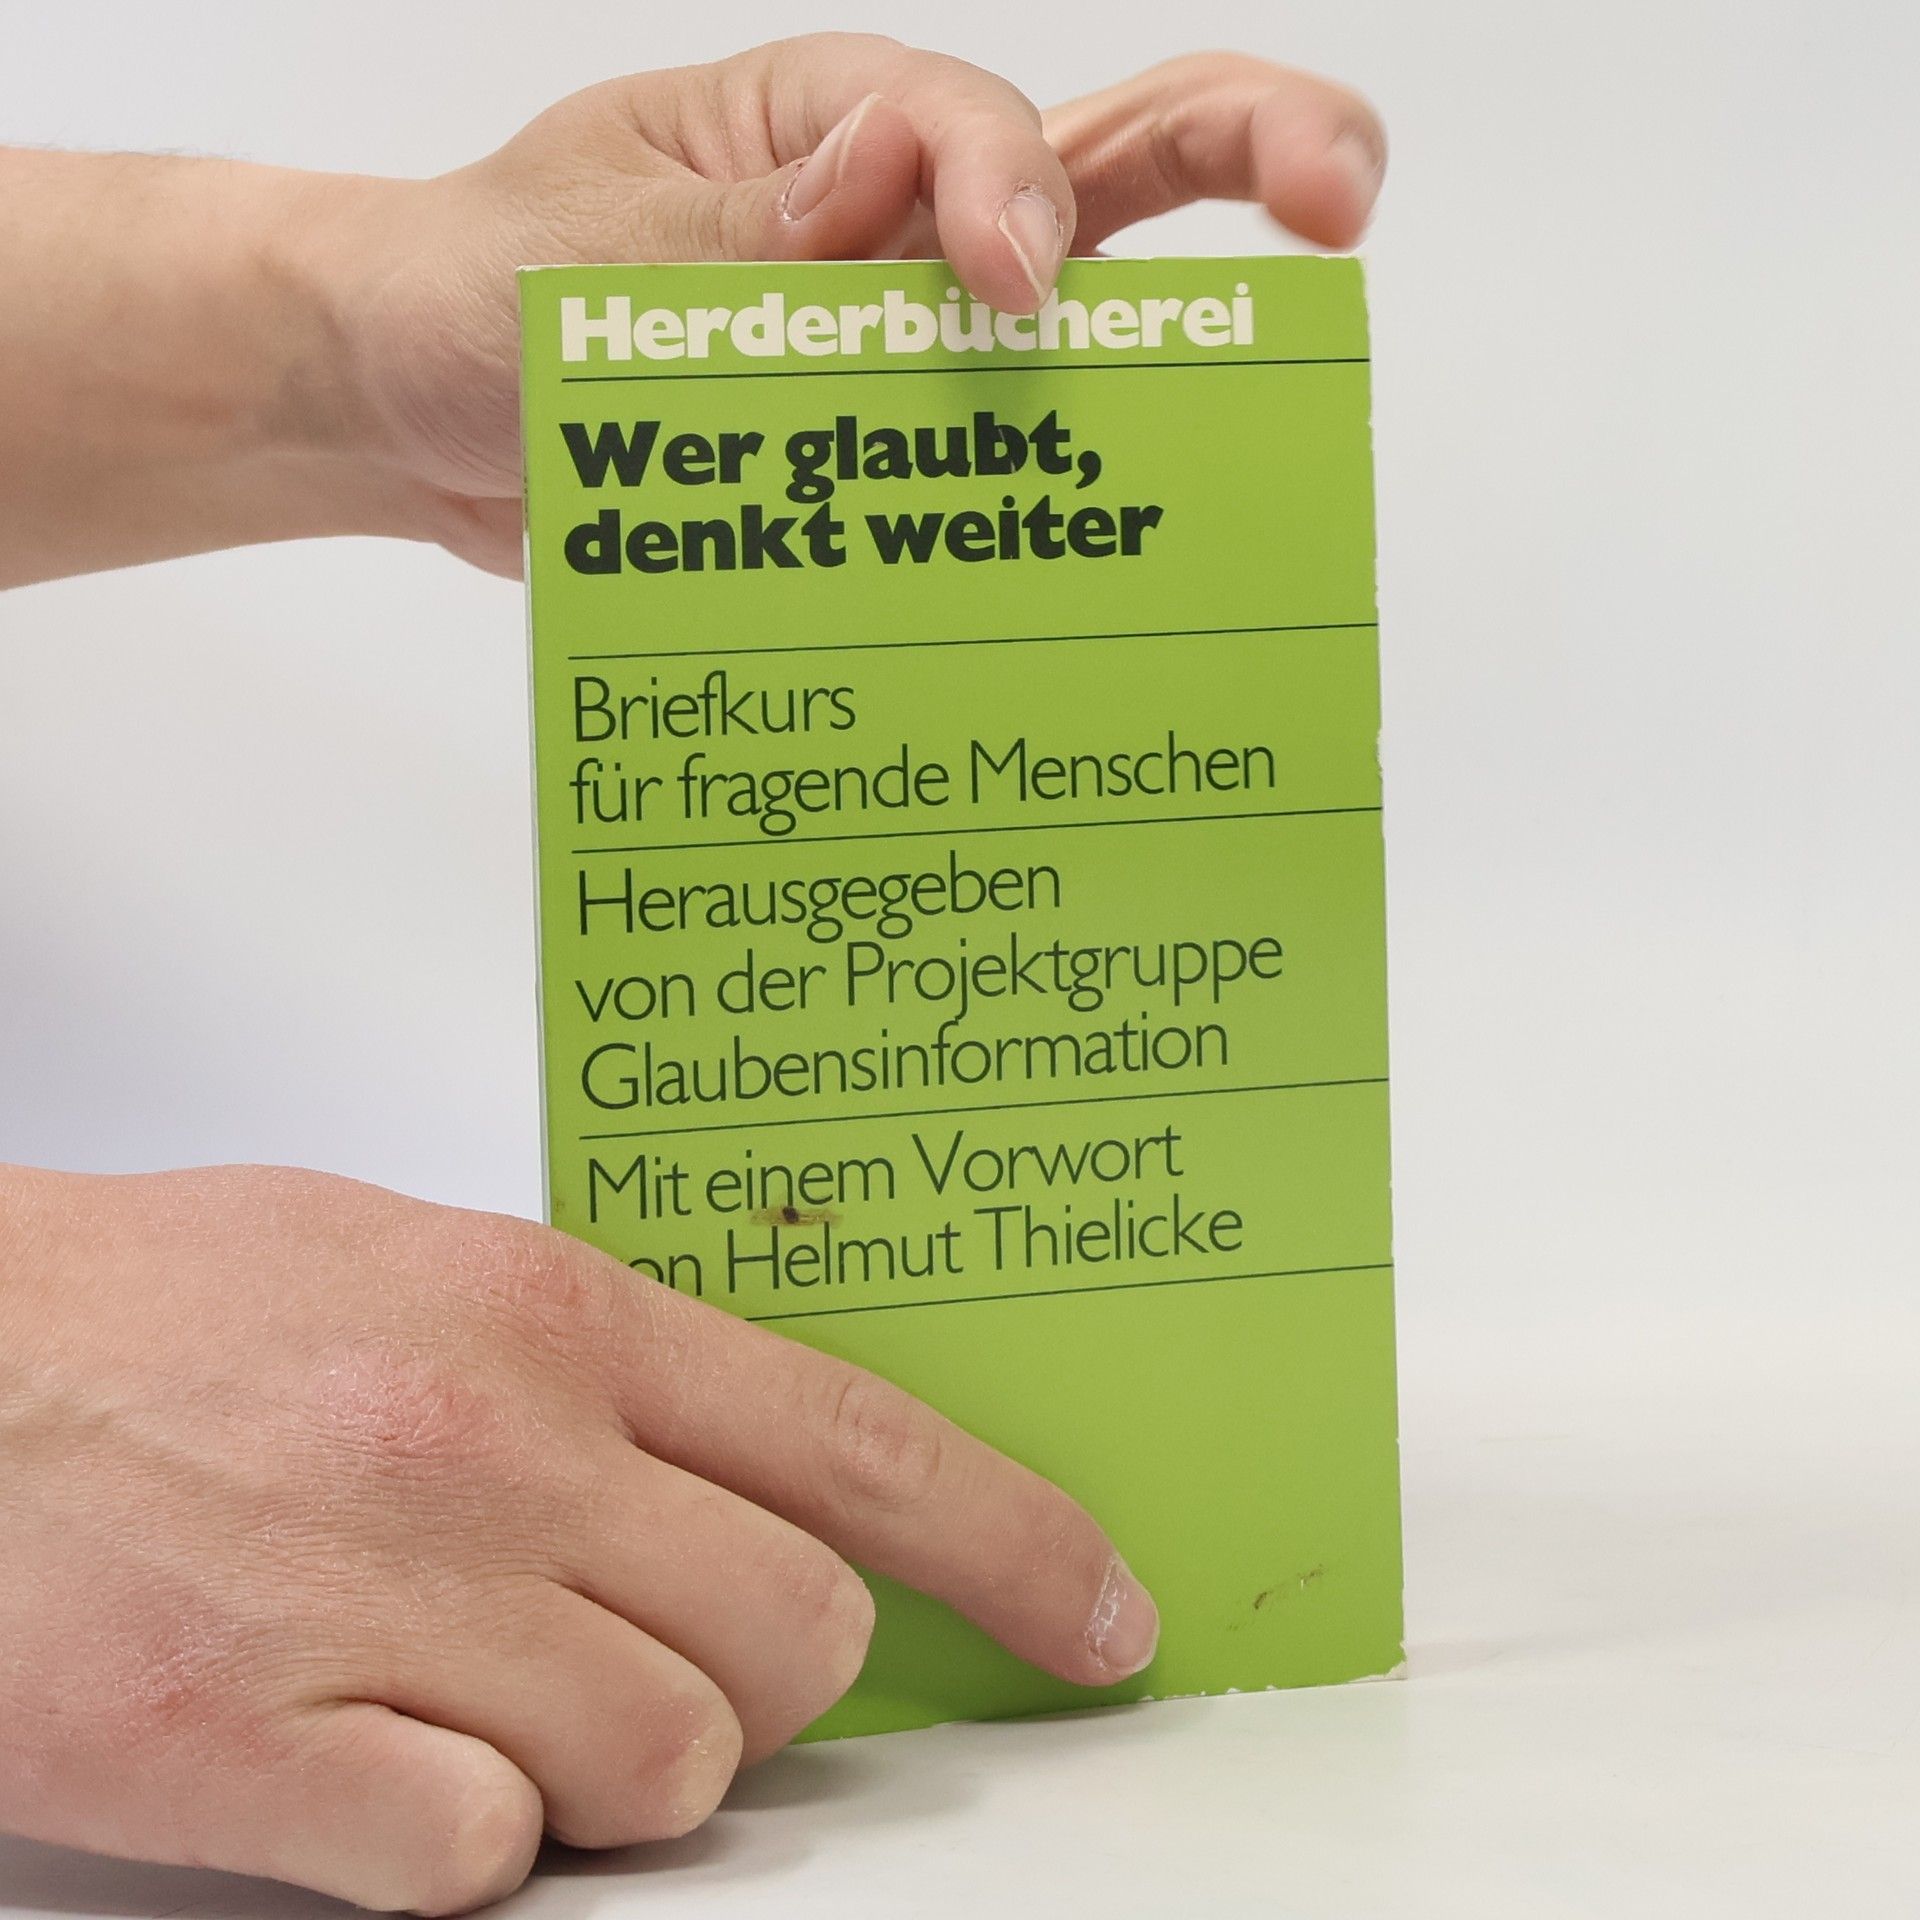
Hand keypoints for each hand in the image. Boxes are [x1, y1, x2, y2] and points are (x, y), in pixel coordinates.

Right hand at [0, 1162, 1157, 1910]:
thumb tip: (759, 1467)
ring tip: (482, 1694)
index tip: (1100, 1619)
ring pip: (665, 1767)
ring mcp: (381, 1599)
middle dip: (763, 1681)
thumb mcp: (421, 1267)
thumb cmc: (169, 1303)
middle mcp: (495, 1448)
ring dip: (610, 1768)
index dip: (1020, 1548)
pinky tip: (376, 1759)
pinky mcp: (246, 1745)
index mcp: (553, 1314)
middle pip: (791, 1642)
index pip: (867, 1446)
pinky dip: (460, 1841)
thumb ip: (606, 1366)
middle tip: (658, 1654)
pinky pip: (482, 1861)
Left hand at [318, 34, 1386, 573]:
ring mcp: (914, 337)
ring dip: (1181, 371)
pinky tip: (1112, 578)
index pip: (968, 124)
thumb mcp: (579, 247)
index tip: (1008, 297)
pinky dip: (1069, 507)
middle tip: (1347, 200)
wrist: (423, 410)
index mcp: (823, 123)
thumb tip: (892, 168)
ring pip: (1099, 318)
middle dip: (1255, 146)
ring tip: (1250, 464)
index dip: (1011, 197)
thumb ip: (736, 230)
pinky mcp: (897, 448)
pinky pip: (1006, 459)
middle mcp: (899, 219)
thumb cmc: (478, 285)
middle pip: (1118, 159)